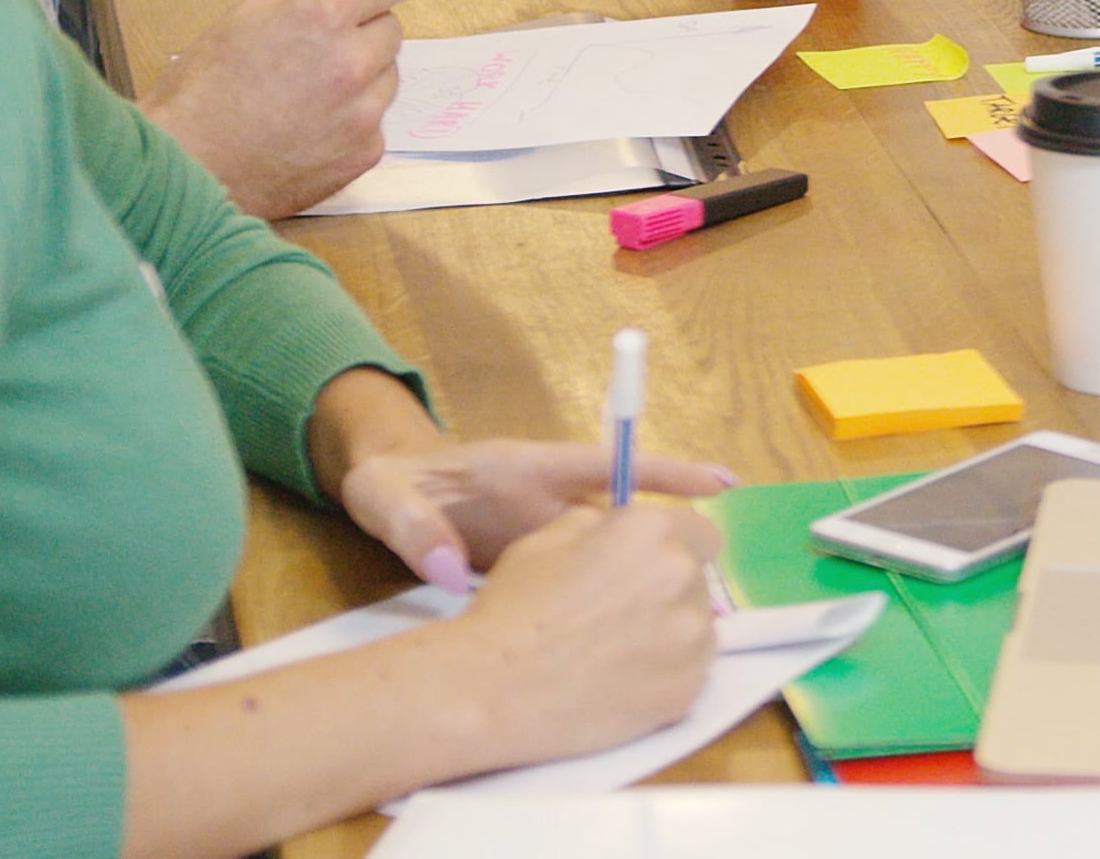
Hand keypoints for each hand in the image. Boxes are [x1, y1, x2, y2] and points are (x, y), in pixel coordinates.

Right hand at [137, 0, 413, 216]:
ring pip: (386, 77)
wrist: (188, 169)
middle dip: (362, 34)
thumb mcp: (243, 19)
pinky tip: (309, 129)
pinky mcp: (366, 151)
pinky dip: (351, 121)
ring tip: (308, 95)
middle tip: (322, 50)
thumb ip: (303, 1)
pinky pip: (374, 122)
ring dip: (361, 79)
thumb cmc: (202, 92)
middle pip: (391, 30)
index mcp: (322, 15)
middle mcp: (353, 60)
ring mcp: (364, 111)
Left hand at [339, 435, 737, 592]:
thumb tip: (448, 569)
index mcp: (524, 468)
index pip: (606, 464)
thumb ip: (411, 527)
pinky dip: (607, 599)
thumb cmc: (386, 485)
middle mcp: (548, 496)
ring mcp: (545, 529)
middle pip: (624, 512)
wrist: (379, 495)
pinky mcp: (536, 560)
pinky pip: (582, 576)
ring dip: (644, 572)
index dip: (665, 472)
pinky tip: (626, 635)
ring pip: (609, 550)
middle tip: (718, 565)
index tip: (719, 483)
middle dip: (672, 532)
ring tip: (687, 610)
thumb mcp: (383, 496)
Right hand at [432, 502, 724, 763]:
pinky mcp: (689, 690)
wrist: (491, 689)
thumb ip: (601, 524)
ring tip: (615, 655)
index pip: (701, 532)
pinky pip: (691, 674)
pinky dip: (665, 677)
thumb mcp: (548, 538)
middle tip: (618, 617)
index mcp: (655, 531)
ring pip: (696, 629)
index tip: (648, 570)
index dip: (674, 550)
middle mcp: (685, 577)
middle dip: (667, 593)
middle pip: (697, 582)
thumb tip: (624, 528)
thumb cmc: (512, 607)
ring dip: (670, 635)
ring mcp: (692, 638)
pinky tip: (621, 683)